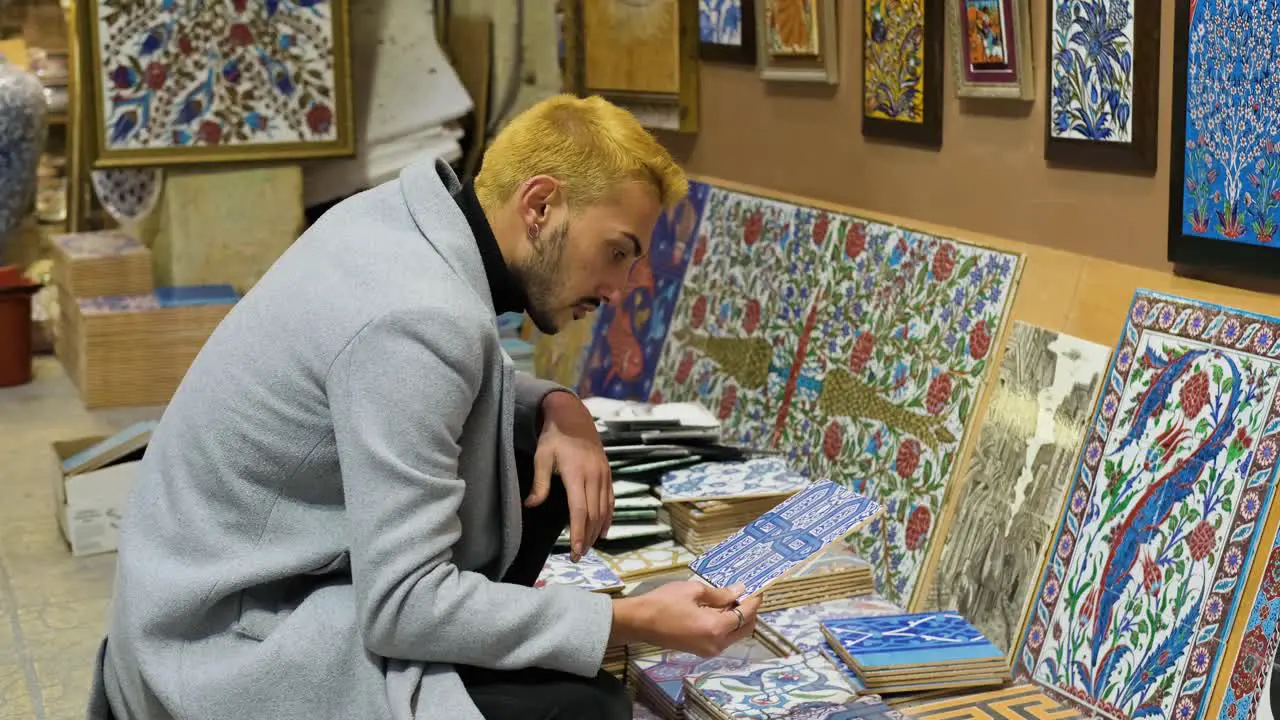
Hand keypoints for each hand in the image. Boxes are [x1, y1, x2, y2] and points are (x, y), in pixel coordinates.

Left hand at [525, 391, 612, 560]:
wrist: (574, 418)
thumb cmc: (554, 438)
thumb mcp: (541, 457)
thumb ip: (540, 483)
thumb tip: (531, 505)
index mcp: (577, 474)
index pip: (580, 510)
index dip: (578, 533)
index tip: (575, 551)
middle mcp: (594, 477)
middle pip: (593, 514)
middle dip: (587, 538)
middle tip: (579, 556)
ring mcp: (603, 475)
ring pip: (603, 510)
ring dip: (597, 531)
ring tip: (588, 547)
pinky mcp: (607, 474)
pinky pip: (610, 500)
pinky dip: (608, 517)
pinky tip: (603, 530)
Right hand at [610, 581, 761, 656]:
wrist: (640, 622)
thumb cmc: (665, 602)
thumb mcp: (694, 591)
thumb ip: (720, 593)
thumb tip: (739, 591)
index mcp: (716, 628)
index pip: (745, 615)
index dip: (754, 601)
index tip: (759, 589)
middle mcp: (717, 644)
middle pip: (745, 629)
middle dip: (750, 612)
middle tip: (747, 594)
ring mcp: (709, 650)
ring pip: (735, 635)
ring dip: (738, 619)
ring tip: (733, 598)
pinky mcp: (701, 650)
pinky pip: (722, 638)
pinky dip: (727, 625)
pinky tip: (720, 610)